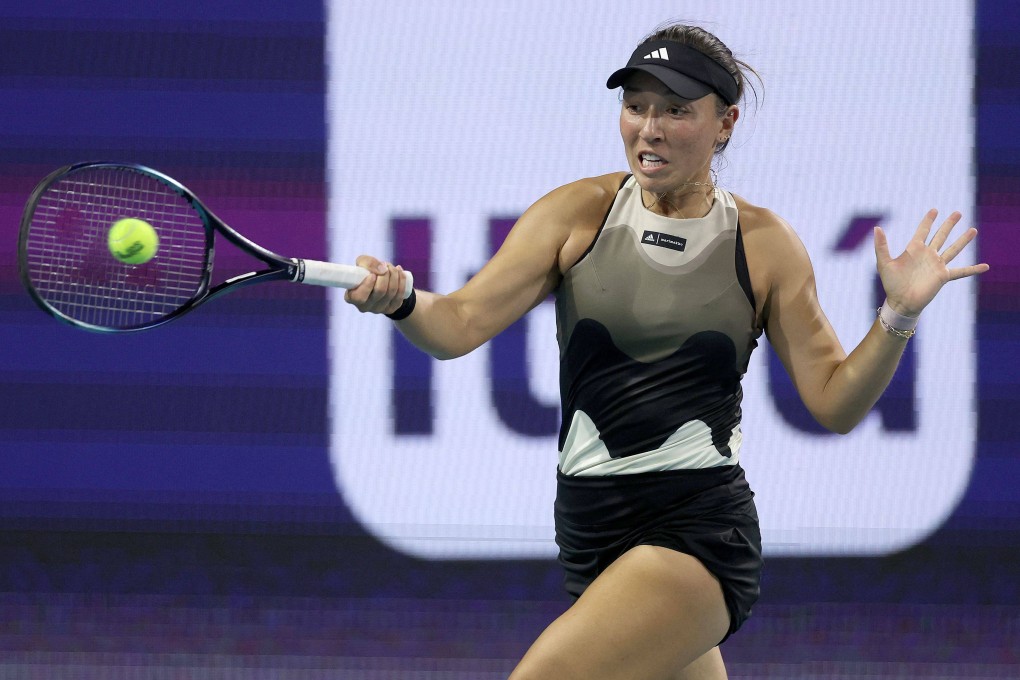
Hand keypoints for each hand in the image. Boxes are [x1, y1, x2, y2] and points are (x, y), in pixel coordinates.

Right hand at [343, 254, 408, 315]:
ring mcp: (379, 309)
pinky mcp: (391, 308)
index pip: (359, 297)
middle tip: (385, 265)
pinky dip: (402, 280)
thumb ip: (368, 262)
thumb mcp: (362, 263)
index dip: (367, 285)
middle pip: (380, 291)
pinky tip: (399, 272)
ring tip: (391, 267)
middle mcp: (365, 307)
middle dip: (385, 274)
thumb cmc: (366, 272)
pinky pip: (400, 294)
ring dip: (394, 275)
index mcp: (352, 297)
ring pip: (391, 291)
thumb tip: (383, 270)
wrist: (380, 282)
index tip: (373, 275)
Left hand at [873, 209, 989, 316]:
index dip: (928, 220)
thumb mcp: (884, 263)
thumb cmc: (891, 284)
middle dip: (949, 224)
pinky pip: (961, 272)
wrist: (900, 302)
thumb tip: (876, 227)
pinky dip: (973, 269)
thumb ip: (881, 245)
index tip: (934, 210)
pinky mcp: (943, 276)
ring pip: (953, 249)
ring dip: (963, 240)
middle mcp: (928, 255)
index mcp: (914, 249)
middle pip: (941, 235)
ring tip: (973, 230)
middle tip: (958, 212)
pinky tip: (986, 266)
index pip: (923, 230)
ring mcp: (937, 265)